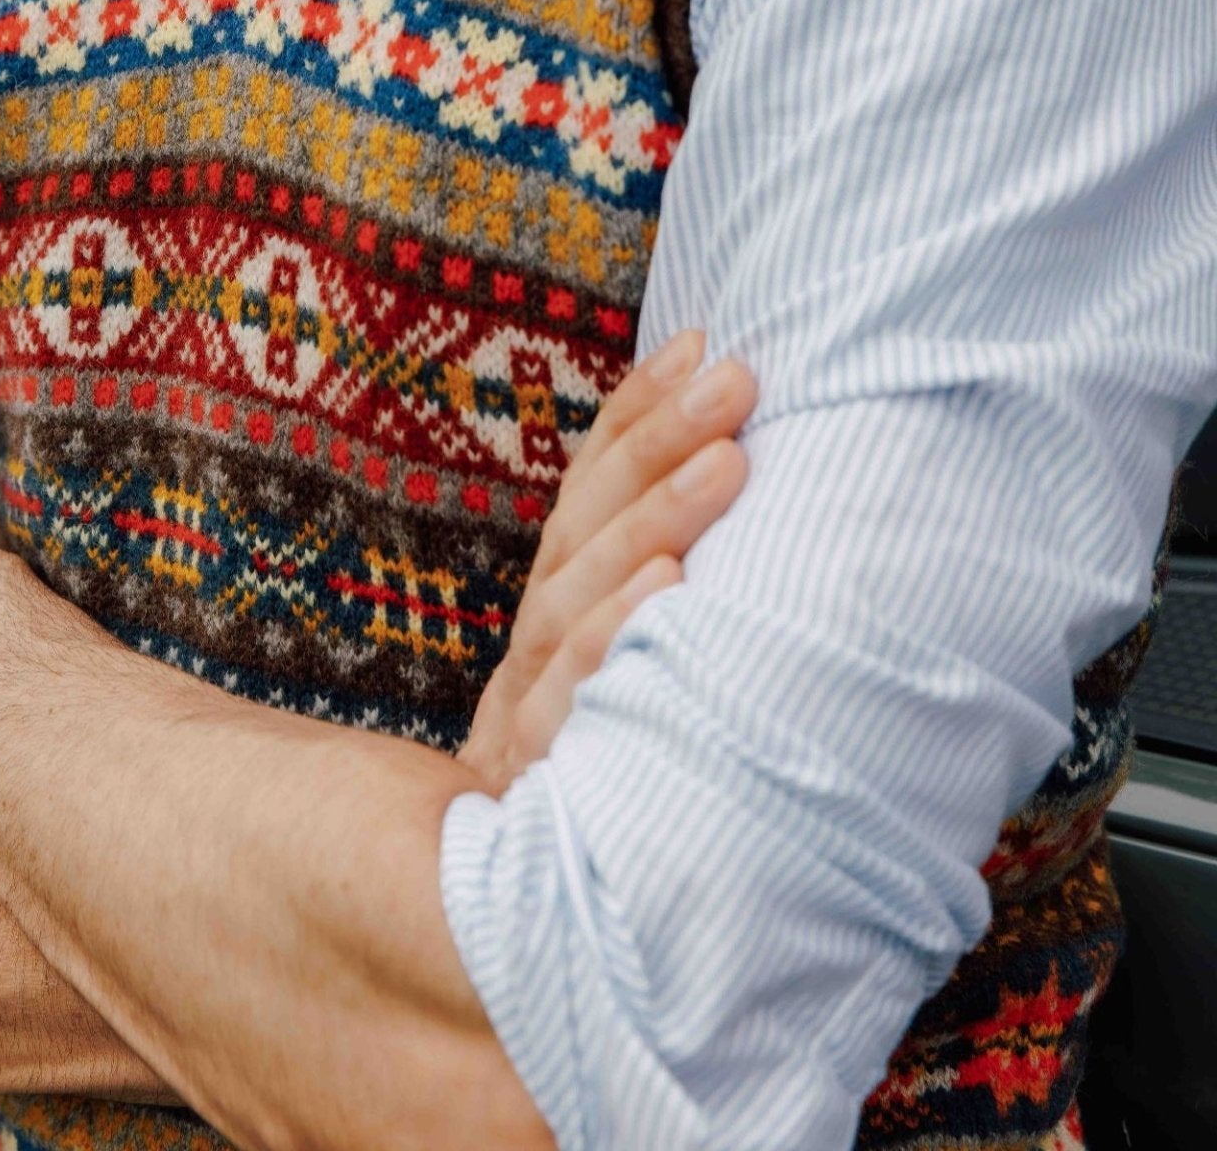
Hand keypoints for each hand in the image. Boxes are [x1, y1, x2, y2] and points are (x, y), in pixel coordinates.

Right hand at [458, 330, 752, 794]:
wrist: (516, 925)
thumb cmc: (616, 776)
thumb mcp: (638, 670)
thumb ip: (663, 580)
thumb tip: (750, 474)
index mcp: (560, 600)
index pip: (590, 484)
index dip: (639, 408)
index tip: (701, 341)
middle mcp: (537, 641)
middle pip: (587, 523)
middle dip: (662, 440)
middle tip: (737, 379)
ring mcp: (529, 707)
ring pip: (578, 594)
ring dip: (654, 517)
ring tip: (728, 462)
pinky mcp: (531, 777)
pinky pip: (569, 699)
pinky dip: (613, 639)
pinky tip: (668, 592)